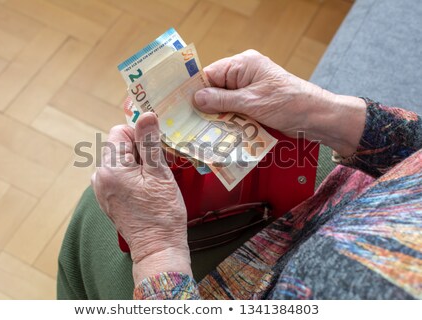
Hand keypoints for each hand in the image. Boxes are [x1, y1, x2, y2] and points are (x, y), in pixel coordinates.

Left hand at [91, 112, 190, 283]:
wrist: (158, 248)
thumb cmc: (162, 213)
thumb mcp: (159, 174)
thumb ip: (150, 142)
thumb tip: (147, 114)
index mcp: (110, 168)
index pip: (120, 132)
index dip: (141, 135)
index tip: (158, 148)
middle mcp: (100, 177)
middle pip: (119, 146)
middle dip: (141, 149)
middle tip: (160, 166)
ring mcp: (102, 190)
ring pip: (121, 160)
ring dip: (139, 162)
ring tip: (155, 179)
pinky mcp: (108, 198)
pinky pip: (119, 175)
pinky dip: (134, 174)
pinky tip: (148, 188)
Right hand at [194, 50, 365, 156]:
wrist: (317, 118)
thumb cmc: (288, 104)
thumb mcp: (252, 102)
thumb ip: (222, 100)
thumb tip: (196, 98)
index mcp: (243, 65)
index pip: (210, 73)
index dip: (194, 89)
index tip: (179, 104)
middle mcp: (244, 75)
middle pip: (215, 89)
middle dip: (204, 106)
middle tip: (186, 123)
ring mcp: (249, 90)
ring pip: (223, 103)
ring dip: (215, 117)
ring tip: (199, 132)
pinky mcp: (254, 105)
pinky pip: (234, 111)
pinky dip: (227, 122)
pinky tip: (218, 134)